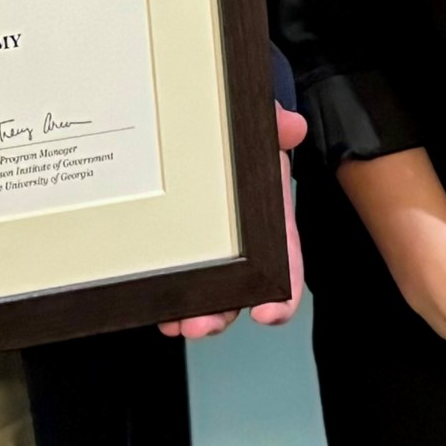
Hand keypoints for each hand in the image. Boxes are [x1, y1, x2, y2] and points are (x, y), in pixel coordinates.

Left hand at [165, 106, 309, 335]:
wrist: (208, 120)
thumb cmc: (239, 135)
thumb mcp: (258, 124)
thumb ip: (274, 123)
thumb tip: (290, 126)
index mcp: (271, 219)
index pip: (285, 262)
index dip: (283, 294)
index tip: (267, 313)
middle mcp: (246, 241)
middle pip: (242, 289)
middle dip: (223, 313)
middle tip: (201, 324)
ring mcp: (214, 247)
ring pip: (211, 292)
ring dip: (195, 314)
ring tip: (177, 323)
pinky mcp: (182, 244)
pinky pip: (181, 278)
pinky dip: (170, 297)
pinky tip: (156, 309)